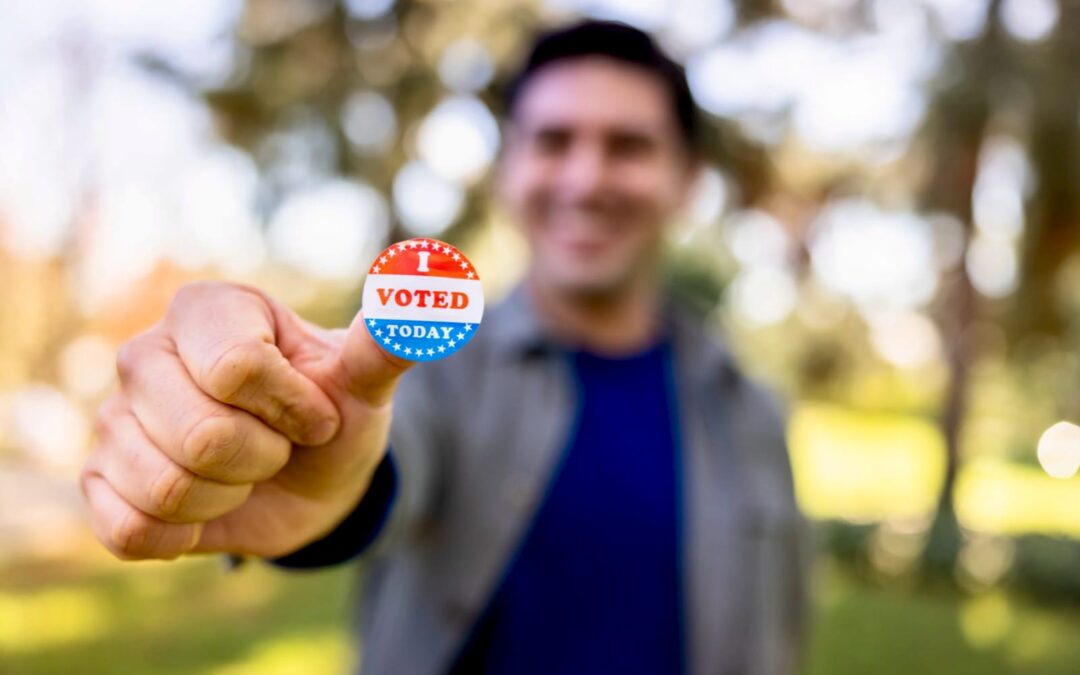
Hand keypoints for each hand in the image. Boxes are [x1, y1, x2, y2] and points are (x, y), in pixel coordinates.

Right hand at [81, 281, 410, 559]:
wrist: (310, 483)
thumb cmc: (333, 417)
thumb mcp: (367, 382)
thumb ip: (388, 338)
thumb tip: (427, 278)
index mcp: (208, 309)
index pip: (235, 369)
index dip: (292, 408)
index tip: (313, 411)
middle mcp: (145, 353)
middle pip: (199, 435)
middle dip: (262, 457)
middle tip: (275, 446)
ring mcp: (113, 418)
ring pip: (165, 487)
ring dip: (227, 497)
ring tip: (242, 473)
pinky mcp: (98, 482)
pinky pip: (129, 530)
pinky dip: (185, 534)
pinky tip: (205, 507)